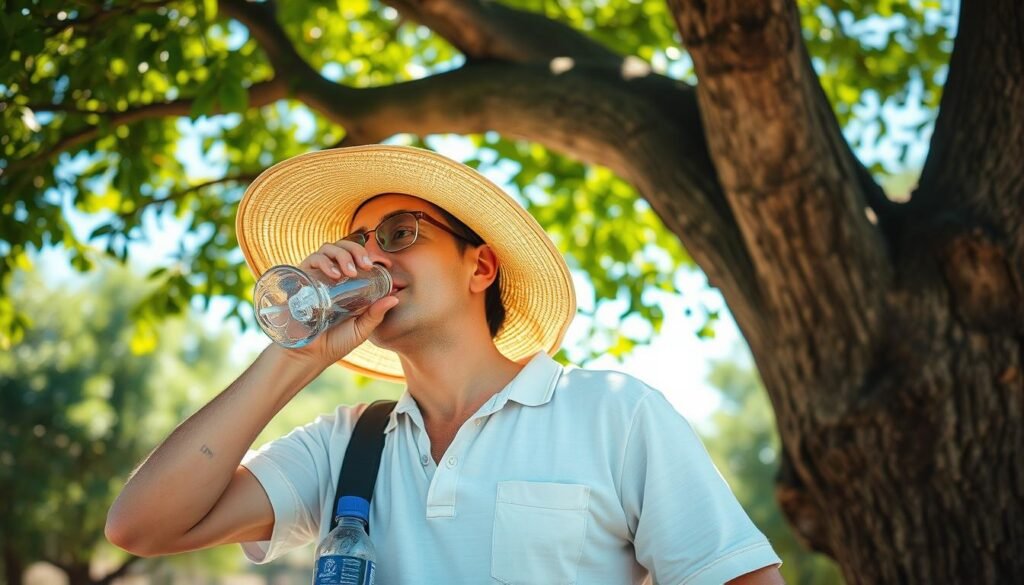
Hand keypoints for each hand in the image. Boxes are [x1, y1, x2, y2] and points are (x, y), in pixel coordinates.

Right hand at [285, 239, 398, 367]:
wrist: (309, 355)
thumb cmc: (335, 343)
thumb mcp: (361, 329)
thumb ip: (376, 314)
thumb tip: (395, 297)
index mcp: (347, 285)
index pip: (357, 258)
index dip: (370, 255)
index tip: (385, 264)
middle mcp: (331, 276)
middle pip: (344, 247)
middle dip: (357, 250)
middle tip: (366, 265)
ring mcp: (316, 276)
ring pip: (328, 248)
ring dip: (342, 254)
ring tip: (350, 272)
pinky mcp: (302, 278)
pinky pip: (312, 258)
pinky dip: (325, 262)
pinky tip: (334, 275)